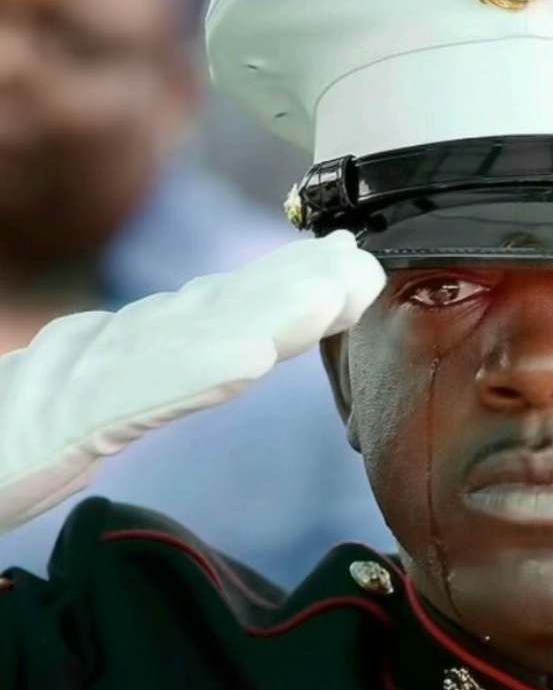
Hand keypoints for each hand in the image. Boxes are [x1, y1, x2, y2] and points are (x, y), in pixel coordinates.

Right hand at [0, 231, 385, 533]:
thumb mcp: (57, 427)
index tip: (342, 272)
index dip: (277, 291)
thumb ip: (118, 396)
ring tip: (336, 289)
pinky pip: (135, 396)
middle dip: (292, 285)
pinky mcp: (54, 422)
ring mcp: (73, 384)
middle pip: (209, 313)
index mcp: (105, 363)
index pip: (205, 319)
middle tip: (363, 261)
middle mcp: (97, 357)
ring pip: (188, 339)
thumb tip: (198, 357)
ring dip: (269, 310)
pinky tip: (249, 354)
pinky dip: (194, 370)